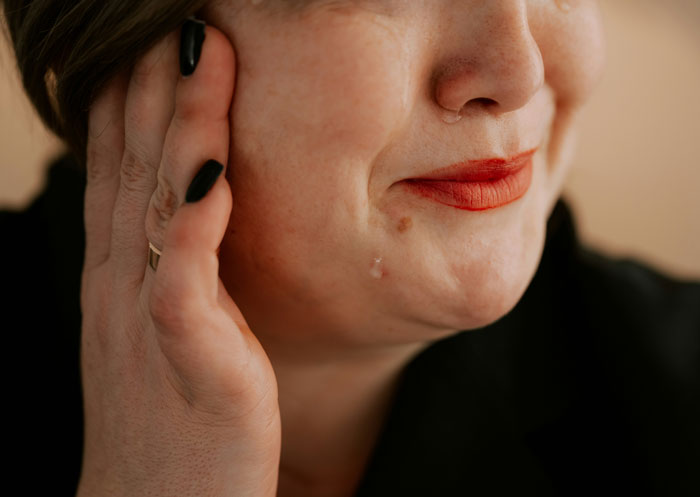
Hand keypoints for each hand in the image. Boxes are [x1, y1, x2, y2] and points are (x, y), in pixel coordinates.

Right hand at [77, 21, 279, 496]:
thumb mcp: (164, 330)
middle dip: (150, 86)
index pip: (120, 169)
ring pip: (158, 196)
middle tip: (169, 20)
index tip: (149, 47)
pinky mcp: (185, 347)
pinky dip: (196, 212)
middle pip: (135, 162)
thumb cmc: (174, 416)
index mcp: (122, 274)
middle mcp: (123, 280)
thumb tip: (192, 217)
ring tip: (195, 52)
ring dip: (178, 121)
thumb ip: (174, 270)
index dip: (130, 102)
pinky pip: (186, 267)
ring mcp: (148, 310)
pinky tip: (210, 164)